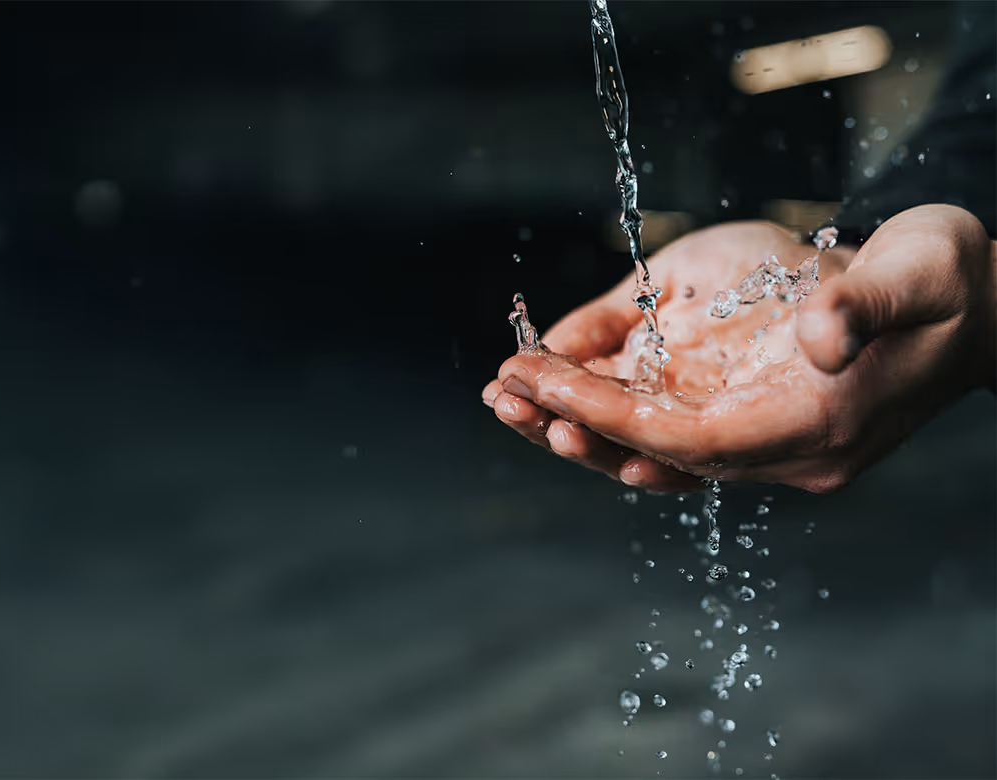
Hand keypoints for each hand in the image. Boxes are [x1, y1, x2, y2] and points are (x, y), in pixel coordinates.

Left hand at [483, 206, 994, 492]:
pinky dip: (603, 396)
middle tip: (503, 396)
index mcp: (814, 429)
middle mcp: (772, 443)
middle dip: (575, 425)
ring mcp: (750, 424)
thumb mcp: (920, 280)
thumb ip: (865, 312)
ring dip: (574, 418)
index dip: (618, 418)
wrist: (965, 298)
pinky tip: (552, 371)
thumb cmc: (946, 285)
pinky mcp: (736, 399)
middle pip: (654, 454)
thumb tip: (821, 338)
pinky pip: (658, 410)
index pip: (694, 442)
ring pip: (646, 440)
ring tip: (505, 391)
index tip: (549, 390)